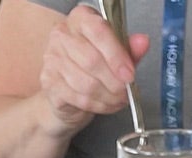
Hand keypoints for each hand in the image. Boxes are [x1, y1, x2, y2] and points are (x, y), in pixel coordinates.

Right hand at [37, 7, 148, 134]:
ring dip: (108, 96)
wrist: (66, 90)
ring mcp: (52, 58)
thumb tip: (142, 42)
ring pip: (86, 83)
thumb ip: (129, 49)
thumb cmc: (92, 66)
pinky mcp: (49, 82)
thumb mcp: (116, 54)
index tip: (130, 74)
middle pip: (92, 60)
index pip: (99, 31)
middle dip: (114, 81)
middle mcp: (62, 34)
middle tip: (126, 91)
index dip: (117, 56)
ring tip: (118, 99)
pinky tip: (106, 104)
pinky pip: (78, 97)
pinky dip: (98, 105)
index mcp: (81, 18)